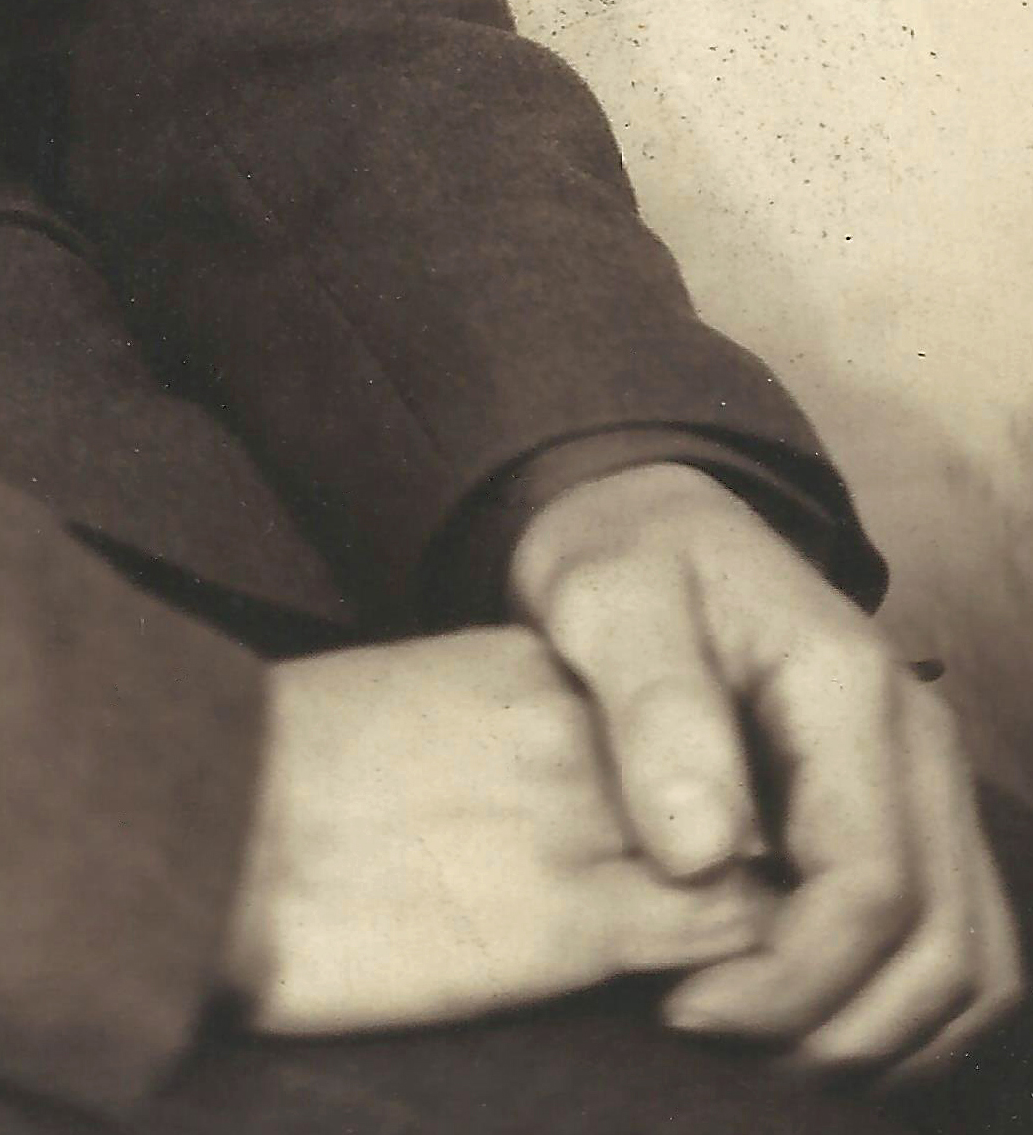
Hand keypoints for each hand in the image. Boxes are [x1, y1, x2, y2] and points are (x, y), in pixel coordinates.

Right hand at [221, 625, 780, 1035]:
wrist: (191, 821)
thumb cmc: (262, 787)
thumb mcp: (400, 716)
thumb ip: (492, 744)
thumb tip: (527, 812)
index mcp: (526, 668)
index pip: (679, 735)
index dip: (702, 806)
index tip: (697, 863)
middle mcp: (577, 727)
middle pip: (735, 793)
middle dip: (759, 863)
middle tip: (761, 941)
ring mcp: (584, 820)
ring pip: (750, 871)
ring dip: (770, 934)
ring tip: (749, 996)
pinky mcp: (572, 925)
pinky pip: (719, 949)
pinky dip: (747, 987)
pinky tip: (715, 1019)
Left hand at [508, 460, 1023, 1083]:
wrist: (658, 530)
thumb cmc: (624, 565)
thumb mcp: (602, 598)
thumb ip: (653, 710)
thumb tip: (705, 853)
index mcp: (849, 688)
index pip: (870, 886)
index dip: (790, 978)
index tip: (684, 1006)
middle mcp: (920, 744)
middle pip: (939, 948)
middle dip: (831, 1027)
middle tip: (711, 1034)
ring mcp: (931, 786)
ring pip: (971, 967)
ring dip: (876, 1035)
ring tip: (754, 1043)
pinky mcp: (919, 820)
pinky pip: (960, 951)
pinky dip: (902, 1014)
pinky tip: (803, 1023)